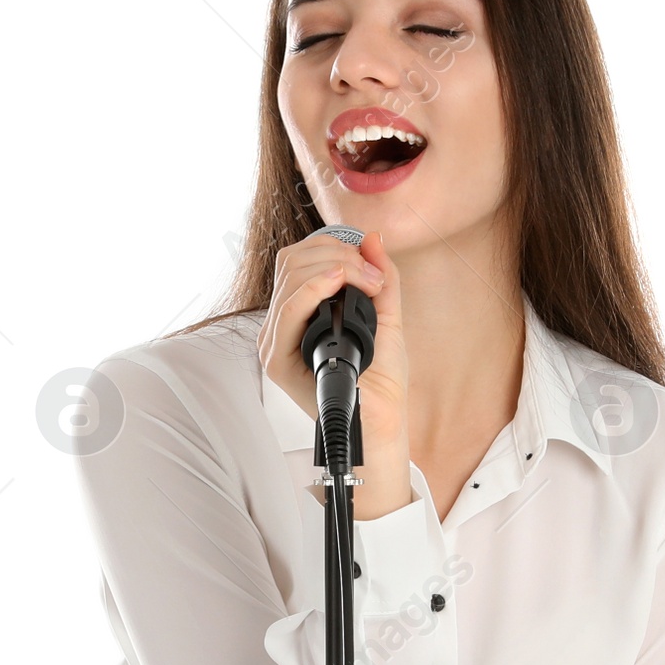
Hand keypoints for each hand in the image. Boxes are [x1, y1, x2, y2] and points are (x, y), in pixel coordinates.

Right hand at [256, 230, 411, 520]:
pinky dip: (313, 288)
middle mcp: (282, 326)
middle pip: (291, 261)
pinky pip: (287, 309)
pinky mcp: (278, 360)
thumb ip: (382, 278)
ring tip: (366, 283)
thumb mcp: (387, 319)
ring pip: (289, 278)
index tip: (371, 262)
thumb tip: (373, 238)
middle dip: (336, 254)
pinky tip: (337, 283)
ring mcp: (277, 342)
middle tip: (372, 275)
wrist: (381, 426)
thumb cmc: (383, 385)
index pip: (300, 259)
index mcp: (301, 314)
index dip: (334, 247)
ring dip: (332, 267)